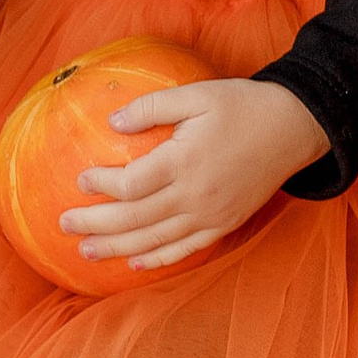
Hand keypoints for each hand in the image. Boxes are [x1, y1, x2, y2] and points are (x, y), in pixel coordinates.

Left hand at [65, 76, 327, 270]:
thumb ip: (152, 107)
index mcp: (185, 161)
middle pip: (135, 219)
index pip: (131, 184)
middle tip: (64, 223)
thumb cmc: (241, 105)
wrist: (293, 128)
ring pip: (154, 240)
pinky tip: (135, 263)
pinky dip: (157, 259)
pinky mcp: (223, 225)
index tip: (80, 180)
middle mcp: (195, 196)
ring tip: (86, 251)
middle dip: (96, 223)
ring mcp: (210, 216)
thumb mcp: (197, 93)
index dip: (101, 185)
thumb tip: (113, 123)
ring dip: (117, 247)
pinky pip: (185, 249)